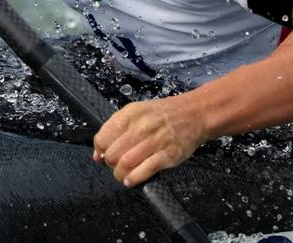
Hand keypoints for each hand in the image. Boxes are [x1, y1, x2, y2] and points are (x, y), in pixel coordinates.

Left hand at [92, 95, 207, 186]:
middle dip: (110, 165)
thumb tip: (97, 155)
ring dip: (120, 175)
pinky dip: (134, 179)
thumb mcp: (137, 114)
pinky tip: (132, 180)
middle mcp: (142, 126)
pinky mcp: (169, 154)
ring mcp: (156, 140)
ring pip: (126, 164)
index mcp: (131, 114)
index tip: (105, 155)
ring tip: (123, 175)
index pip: (102, 138)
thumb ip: (115, 131)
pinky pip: (145, 170)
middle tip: (116, 166)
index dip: (101, 151)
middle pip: (112, 154)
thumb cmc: (164, 115)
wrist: (195, 113)